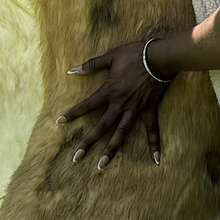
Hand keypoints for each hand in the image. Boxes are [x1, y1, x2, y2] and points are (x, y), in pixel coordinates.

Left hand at [59, 40, 170, 168]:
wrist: (159, 57)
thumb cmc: (135, 54)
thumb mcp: (111, 56)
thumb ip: (91, 65)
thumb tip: (72, 70)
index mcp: (109, 91)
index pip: (87, 105)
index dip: (73, 113)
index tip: (60, 122)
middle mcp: (120, 104)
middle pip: (101, 126)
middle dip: (88, 142)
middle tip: (76, 158)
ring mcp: (135, 110)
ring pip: (121, 133)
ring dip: (111, 150)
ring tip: (101, 165)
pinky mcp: (150, 111)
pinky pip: (152, 130)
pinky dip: (155, 145)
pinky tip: (155, 160)